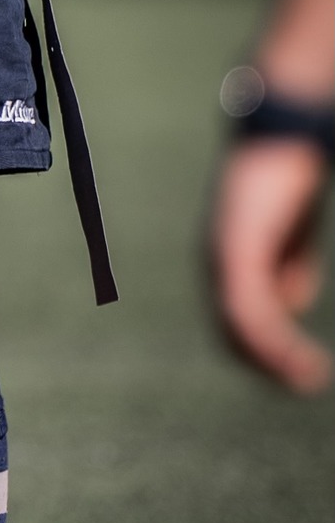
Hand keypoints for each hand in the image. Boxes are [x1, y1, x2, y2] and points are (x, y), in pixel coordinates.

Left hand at [210, 139, 331, 392]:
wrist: (287, 139)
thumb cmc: (290, 181)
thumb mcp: (292, 233)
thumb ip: (289, 263)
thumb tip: (291, 302)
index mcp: (227, 262)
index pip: (232, 322)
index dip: (262, 354)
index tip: (299, 373)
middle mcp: (216, 261)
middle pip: (229, 330)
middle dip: (267, 363)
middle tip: (304, 382)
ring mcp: (223, 254)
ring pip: (237, 323)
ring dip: (272, 356)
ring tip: (307, 377)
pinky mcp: (237, 247)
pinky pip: (246, 303)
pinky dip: (270, 335)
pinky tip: (297, 350)